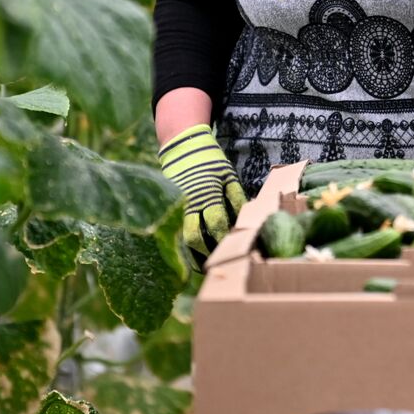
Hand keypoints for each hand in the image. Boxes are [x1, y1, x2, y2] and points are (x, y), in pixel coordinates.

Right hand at [158, 123, 246, 270]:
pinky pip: (175, 231)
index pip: (215, 223)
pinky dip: (182, 244)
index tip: (231, 248)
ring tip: (201, 266)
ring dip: (191, 254)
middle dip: (205, 253)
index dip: (224, 238)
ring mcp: (176, 206)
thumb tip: (245, 218)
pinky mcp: (168, 208)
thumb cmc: (210, 161)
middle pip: (194, 236)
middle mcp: (189, 203)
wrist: (182, 146)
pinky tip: (190, 253)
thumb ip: (236, 197)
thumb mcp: (228, 175)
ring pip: (181, 237)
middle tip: (215, 263)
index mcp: (207, 194)